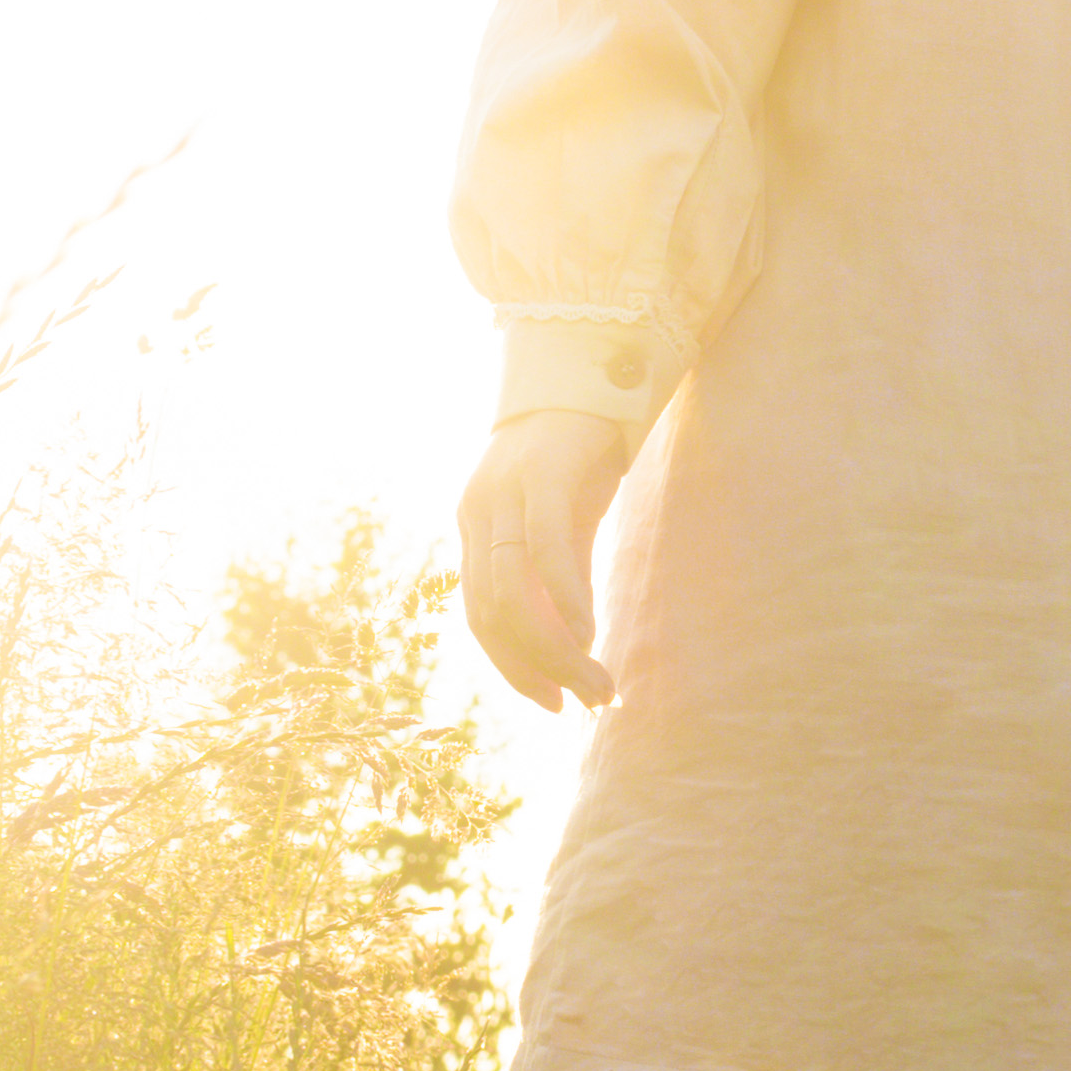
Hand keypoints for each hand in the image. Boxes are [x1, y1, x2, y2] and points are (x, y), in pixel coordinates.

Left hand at [457, 409, 629, 709]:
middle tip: (584, 703)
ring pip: (513, 592)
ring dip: (555, 649)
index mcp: (474, 526)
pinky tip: (589, 633)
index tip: (552, 702)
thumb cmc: (580, 450)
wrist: (591, 367)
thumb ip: (559, 573)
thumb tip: (574, 642)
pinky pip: (544, 548)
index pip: (481, 616)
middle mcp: (477, 511)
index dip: (512, 666)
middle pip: (492, 614)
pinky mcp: (540, 473)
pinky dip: (565, 599)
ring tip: (595, 683)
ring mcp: (504, 491)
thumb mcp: (564, 519)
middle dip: (536, 670)